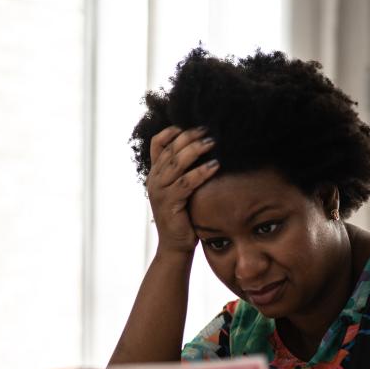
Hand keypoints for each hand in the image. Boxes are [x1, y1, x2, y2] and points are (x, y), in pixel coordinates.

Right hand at [147, 126, 218, 253]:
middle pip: (170, 150)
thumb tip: (205, 148)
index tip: (189, 123)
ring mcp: (159, 192)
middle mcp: (154, 180)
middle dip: (189, 137)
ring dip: (195, 150)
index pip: (158, 144)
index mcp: (155, 174)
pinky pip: (186, 183)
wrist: (175, 245)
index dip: (171, 131)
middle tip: (208, 130)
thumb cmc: (184, 216)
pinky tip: (215, 165)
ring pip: (176, 164)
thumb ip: (184, 171)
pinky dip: (201, 172)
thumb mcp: (181, 190)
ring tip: (213, 142)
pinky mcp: (169, 204)